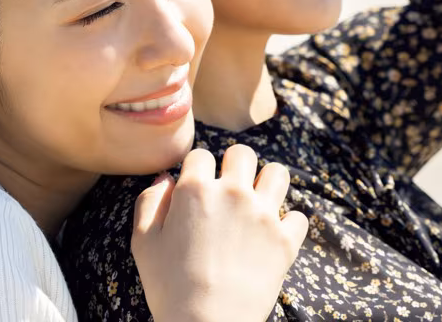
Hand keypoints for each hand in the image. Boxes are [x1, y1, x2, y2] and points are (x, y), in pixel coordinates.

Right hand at [131, 145, 307, 321]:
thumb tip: (165, 179)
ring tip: (259, 199)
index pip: (201, 156)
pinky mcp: (285, 241)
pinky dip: (288, 224)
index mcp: (196, 190)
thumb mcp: (143, 243)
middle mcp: (233, 193)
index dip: (197, 171)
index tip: (197, 188)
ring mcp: (263, 215)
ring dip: (268, 183)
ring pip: (277, 173)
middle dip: (234, 166)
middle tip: (229, 189)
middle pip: (242, 154)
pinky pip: (298, 217)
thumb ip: (149, 203)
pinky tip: (275, 234)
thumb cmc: (170, 287)